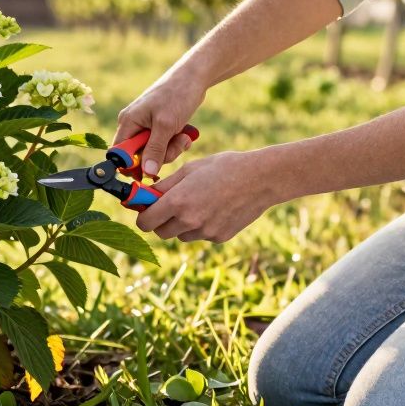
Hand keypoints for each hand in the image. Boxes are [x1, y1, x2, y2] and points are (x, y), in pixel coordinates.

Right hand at [114, 65, 206, 176]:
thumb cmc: (177, 95)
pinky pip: (163, 145)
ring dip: (171, 149)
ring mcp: (147, 127)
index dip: (131, 165)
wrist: (194, 78)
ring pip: (154, 153)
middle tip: (175, 144)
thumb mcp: (166, 125)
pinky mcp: (159, 127)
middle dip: (159, 156)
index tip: (150, 170)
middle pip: (140, 156)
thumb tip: (147, 172)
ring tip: (182, 136)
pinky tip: (184, 134)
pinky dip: (175, 143)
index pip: (119, 153)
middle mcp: (134, 125)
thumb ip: (155, 150)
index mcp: (128, 122)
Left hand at [135, 150, 284, 242]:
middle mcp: (189, 221)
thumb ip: (164, 186)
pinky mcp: (219, 237)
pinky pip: (200, 235)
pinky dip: (201, 226)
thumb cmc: (223, 167)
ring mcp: (205, 232)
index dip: (143, 216)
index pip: (145, 223)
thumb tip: (144, 196)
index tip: (146, 209)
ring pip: (180, 235)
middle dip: (160, 221)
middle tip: (169, 206)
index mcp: (178, 202)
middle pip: (160, 233)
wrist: (261, 179)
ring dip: (181, 225)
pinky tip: (215, 208)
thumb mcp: (189, 169)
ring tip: (198, 203)